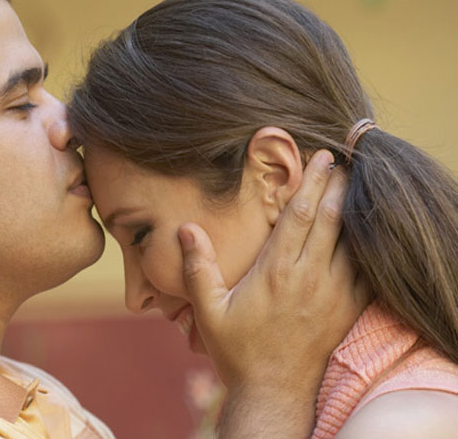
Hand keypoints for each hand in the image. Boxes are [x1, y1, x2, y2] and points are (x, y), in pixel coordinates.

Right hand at [178, 149, 369, 436]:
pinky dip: (365, 247)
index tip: (321, 158)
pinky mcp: (346, 310)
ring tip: (355, 187)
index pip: (299, 215)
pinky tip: (364, 234)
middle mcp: (309, 277)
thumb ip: (198, 267)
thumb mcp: (208, 310)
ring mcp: (333, 294)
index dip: (312, 182)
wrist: (273, 392)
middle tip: (343, 161)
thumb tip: (186, 228)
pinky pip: (364, 271)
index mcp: (276, 271)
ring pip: (351, 241)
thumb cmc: (237, 349)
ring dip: (353, 211)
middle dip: (338, 186)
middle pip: (331, 219)